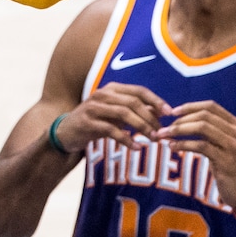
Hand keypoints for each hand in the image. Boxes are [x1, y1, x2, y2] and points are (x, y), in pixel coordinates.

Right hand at [55, 83, 171, 152]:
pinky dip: (126, 139)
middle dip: (150, 117)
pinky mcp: (87, 122)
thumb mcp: (116, 115)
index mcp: (112, 89)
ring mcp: (94, 107)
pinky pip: (111, 130)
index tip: (169, 113)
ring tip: (152, 139)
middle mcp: (103, 94)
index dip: (156, 100)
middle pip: (133, 102)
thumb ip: (135, 112)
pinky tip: (136, 147)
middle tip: (160, 132)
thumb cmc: (95, 122)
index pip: (139, 90)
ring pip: (123, 114)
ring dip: (141, 127)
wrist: (66, 133)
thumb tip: (159, 114)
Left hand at [153, 99, 235, 212]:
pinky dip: (184, 144)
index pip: (211, 106)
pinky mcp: (226, 161)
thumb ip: (211, 131)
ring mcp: (232, 146)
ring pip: (202, 128)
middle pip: (204, 116)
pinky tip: (173, 147)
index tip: (173, 112)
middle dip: (182, 119)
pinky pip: (201, 146)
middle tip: (165, 127)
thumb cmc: (230, 167)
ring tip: (165, 135)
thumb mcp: (224, 144)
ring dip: (180, 130)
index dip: (190, 107)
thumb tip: (185, 118)